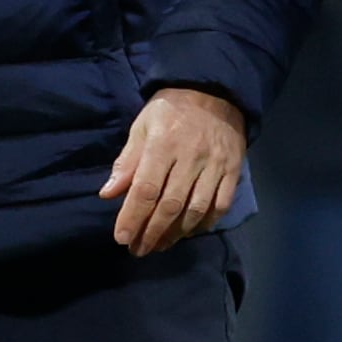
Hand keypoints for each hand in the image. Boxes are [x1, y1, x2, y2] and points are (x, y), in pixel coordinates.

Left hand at [101, 85, 246, 255]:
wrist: (215, 92)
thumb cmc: (171, 110)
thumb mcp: (143, 127)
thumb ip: (127, 161)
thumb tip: (108, 193)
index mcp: (163, 144)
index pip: (146, 189)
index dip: (133, 217)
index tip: (122, 238)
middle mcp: (191, 157)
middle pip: (170, 205)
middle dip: (152, 232)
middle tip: (138, 249)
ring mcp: (216, 165)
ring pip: (196, 209)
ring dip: (176, 233)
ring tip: (160, 245)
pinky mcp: (233, 170)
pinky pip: (221, 204)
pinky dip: (206, 223)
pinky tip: (190, 231)